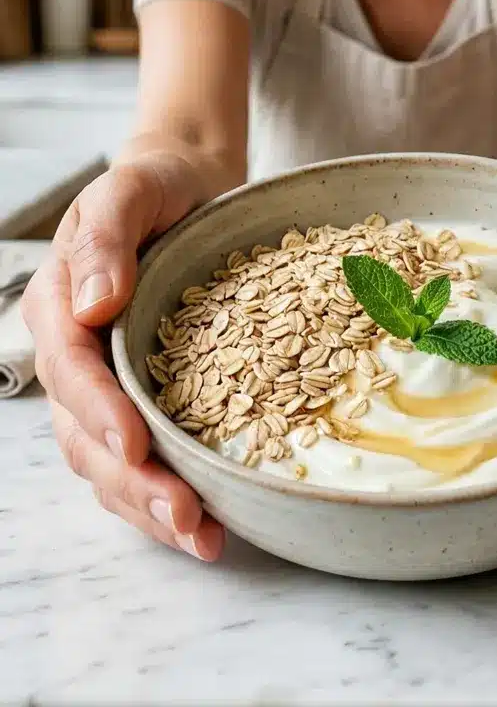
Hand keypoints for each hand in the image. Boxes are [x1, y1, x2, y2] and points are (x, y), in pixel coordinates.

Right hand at [22, 151, 225, 560]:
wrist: (186, 190)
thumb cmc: (156, 188)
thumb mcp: (130, 190)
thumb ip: (104, 240)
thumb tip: (91, 304)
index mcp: (60, 308)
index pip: (71, 371)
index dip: (98, 412)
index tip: (136, 445)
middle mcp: (78, 357)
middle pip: (87, 435)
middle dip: (133, 482)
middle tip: (186, 518)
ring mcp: (109, 384)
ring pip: (111, 462)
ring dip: (150, 506)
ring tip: (202, 538)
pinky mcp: (145, 396)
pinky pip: (143, 455)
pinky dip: (167, 491)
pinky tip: (205, 522)